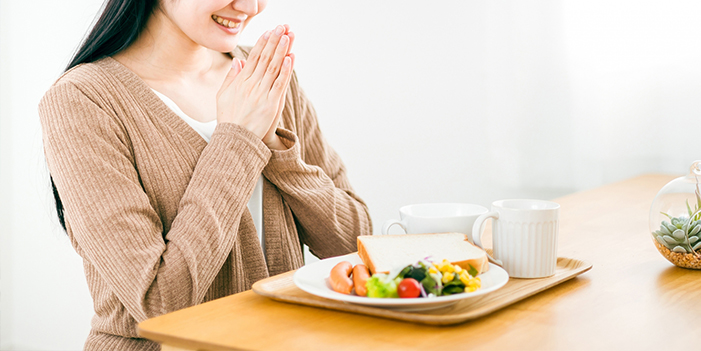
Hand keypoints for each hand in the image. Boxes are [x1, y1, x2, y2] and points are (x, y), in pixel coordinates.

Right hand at [216, 25, 294, 147]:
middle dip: (274, 42)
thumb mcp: (223, 96)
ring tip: (288, 36)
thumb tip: (238, 61)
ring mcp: (262, 94)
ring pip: (273, 68)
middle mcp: (251, 85)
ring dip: (281, 51)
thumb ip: (230, 77)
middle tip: (281, 27)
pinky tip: (290, 58)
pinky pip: (279, 84)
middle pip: (265, 59)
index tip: (269, 32)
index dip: (262, 44)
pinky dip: (285, 71)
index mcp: (241, 82)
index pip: (253, 58)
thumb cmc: (229, 119)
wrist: (235, 140)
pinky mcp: (271, 104)